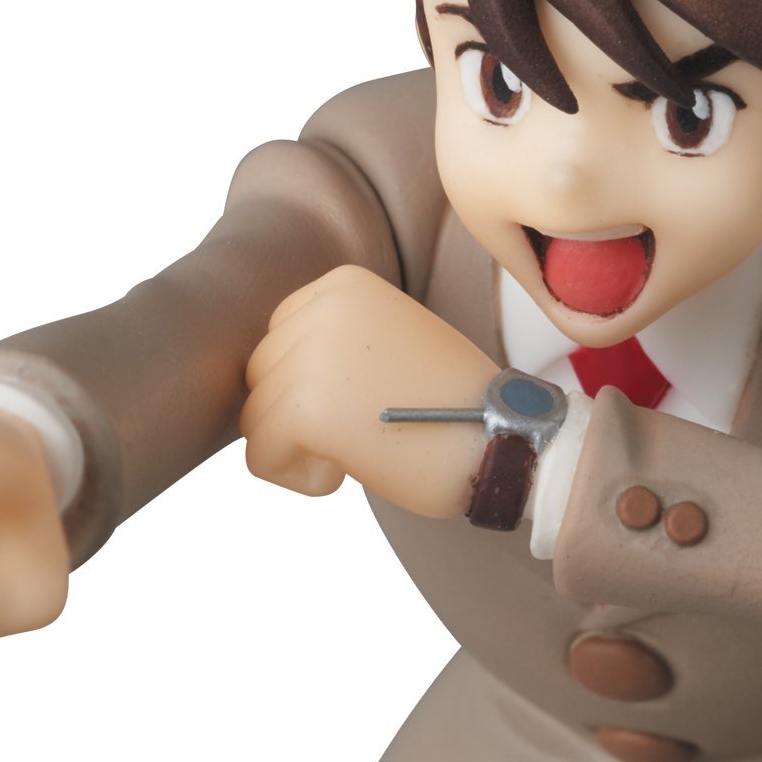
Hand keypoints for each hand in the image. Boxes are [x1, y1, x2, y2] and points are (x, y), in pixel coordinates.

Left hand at [241, 265, 498, 517]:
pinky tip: (345, 474)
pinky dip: (298, 477)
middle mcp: (320, 308)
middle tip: (362, 433)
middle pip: (261, 378)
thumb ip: (335, 341)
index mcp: (342, 284)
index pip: (276, 340)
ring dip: (300, 449)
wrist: (505, 438)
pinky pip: (262, 456)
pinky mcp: (305, 410)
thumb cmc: (455, 404)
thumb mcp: (391, 339)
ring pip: (256, 419)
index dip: (308, 384)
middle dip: (299, 417)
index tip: (360, 404)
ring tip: (359, 451)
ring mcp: (309, 357)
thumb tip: (267, 374)